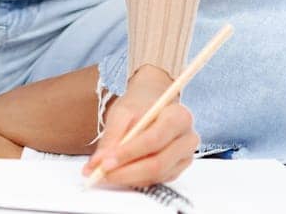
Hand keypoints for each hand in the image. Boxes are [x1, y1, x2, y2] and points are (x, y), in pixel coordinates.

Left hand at [87, 65, 198, 188]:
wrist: (153, 104)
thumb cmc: (139, 106)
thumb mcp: (122, 112)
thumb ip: (111, 137)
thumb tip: (97, 163)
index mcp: (179, 117)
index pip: (153, 140)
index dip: (128, 153)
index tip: (105, 162)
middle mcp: (188, 139)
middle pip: (158, 163)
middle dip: (126, 172)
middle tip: (101, 173)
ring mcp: (185, 157)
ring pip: (156, 176)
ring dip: (127, 178)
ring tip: (105, 174)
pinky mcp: (177, 169)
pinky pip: (156, 180)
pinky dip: (134, 180)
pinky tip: (119, 174)